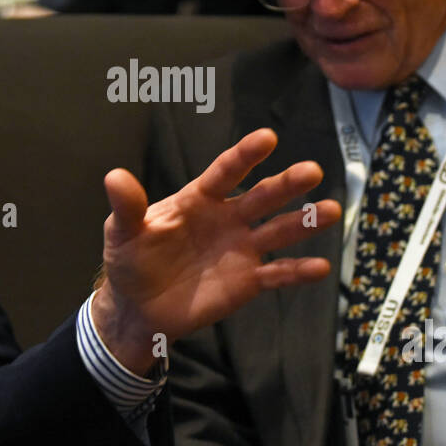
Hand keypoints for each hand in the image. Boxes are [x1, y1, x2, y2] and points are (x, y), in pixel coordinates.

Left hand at [92, 128, 340, 372]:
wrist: (138, 307)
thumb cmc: (131, 261)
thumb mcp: (123, 232)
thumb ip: (127, 207)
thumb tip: (114, 175)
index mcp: (199, 199)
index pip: (225, 172)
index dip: (245, 155)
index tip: (267, 138)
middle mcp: (227, 218)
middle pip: (262, 197)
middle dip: (286, 185)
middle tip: (312, 171)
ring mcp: (241, 248)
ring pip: (279, 230)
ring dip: (305, 221)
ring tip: (331, 210)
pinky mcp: (247, 280)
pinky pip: (277, 273)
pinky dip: (298, 271)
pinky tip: (320, 267)